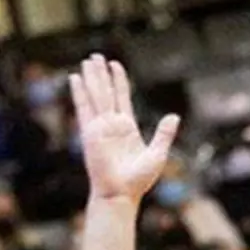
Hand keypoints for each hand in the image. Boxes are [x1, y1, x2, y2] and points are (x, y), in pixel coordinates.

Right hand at [69, 55, 178, 202]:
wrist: (121, 193)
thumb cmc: (138, 179)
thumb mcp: (158, 153)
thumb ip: (164, 133)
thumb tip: (174, 116)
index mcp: (127, 127)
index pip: (122, 98)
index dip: (119, 81)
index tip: (115, 65)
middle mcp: (111, 124)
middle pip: (106, 92)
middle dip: (101, 74)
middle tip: (96, 56)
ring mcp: (99, 127)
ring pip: (96, 95)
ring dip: (92, 78)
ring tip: (88, 60)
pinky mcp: (90, 132)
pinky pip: (84, 108)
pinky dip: (79, 92)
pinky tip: (75, 78)